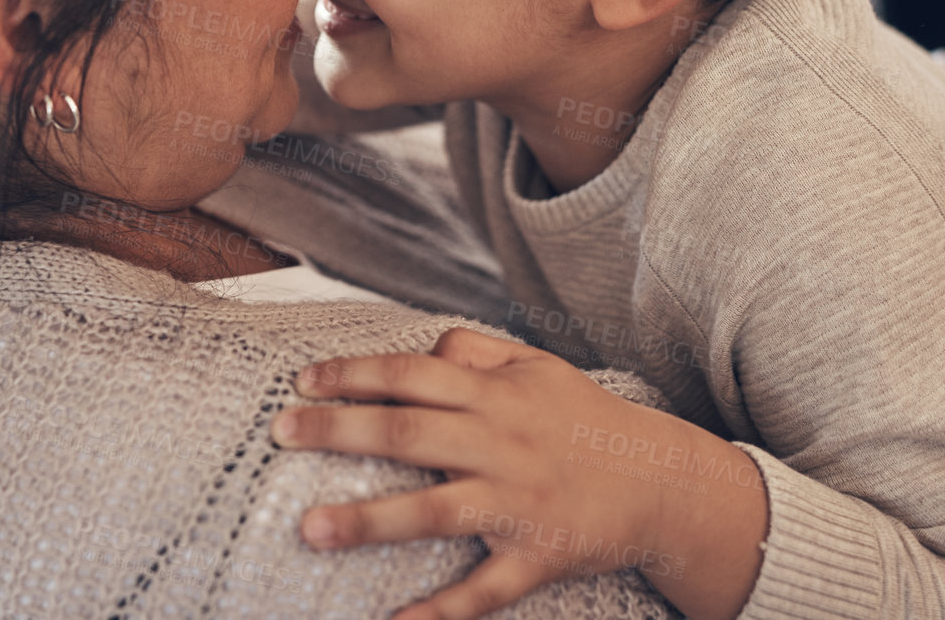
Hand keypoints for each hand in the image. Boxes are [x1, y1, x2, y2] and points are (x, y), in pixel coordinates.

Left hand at [271, 327, 706, 619]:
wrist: (663, 481)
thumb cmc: (584, 420)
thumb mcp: (536, 368)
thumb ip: (475, 352)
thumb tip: (421, 351)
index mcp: (496, 395)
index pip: (411, 374)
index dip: (353, 374)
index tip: (301, 382)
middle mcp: (500, 444)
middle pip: (407, 432)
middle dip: (338, 431)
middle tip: (280, 433)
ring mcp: (517, 504)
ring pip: (433, 512)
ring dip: (368, 521)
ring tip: (309, 530)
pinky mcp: (536, 558)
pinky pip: (483, 590)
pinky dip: (440, 613)